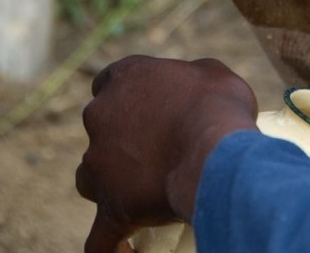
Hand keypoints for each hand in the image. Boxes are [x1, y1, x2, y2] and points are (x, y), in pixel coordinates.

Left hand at [76, 56, 257, 252]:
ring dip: (108, 183)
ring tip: (140, 194)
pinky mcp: (110, 206)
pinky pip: (100, 237)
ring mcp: (99, 164)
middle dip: (120, 139)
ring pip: (90, 177)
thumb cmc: (218, 105)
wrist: (215, 150)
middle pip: (100, 129)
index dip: (126, 95)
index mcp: (125, 78)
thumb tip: (196, 90)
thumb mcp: (213, 74)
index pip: (109, 81)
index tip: (147, 106)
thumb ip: (193, 77)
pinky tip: (120, 251)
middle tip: (157, 150)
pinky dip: (108, 247)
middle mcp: (101, 115)